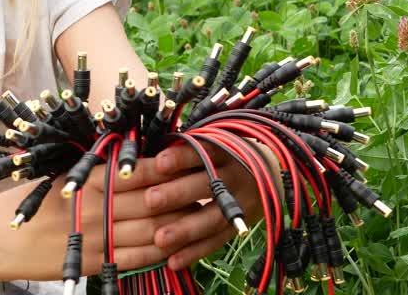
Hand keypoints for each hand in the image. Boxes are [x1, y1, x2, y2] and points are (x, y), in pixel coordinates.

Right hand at [0, 156, 189, 281]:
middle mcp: (98, 207)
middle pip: (154, 201)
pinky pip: (138, 258)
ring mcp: (98, 237)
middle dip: (184, 195)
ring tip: (202, 216)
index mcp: (90, 179)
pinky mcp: (95, 262)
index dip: (171, 168)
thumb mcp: (65, 176)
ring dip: (180, 224)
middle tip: (210, 188)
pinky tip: (177, 245)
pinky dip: (161, 251)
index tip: (193, 160)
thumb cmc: (32, 200)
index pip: (141, 172)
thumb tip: (136, 160)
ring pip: (152, 230)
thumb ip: (98, 172)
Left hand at [139, 141, 266, 270]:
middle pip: (207, 184)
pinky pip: (217, 241)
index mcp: (224, 151)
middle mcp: (234, 176)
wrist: (265, 174)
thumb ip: (183, 153)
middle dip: (178, 193)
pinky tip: (174, 260)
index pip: (203, 151)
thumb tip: (141, 160)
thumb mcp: (211, 146)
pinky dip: (195, 252)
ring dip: (185, 230)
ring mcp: (239, 203)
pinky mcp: (239, 227)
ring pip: (213, 218)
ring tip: (159, 238)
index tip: (159, 163)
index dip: (182, 157)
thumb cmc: (222, 158)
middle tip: (150, 200)